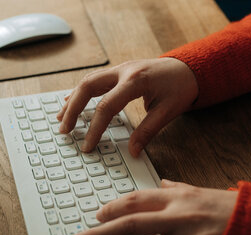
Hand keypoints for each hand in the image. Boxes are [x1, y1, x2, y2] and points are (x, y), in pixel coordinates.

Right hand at [56, 58, 197, 156]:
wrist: (188, 67)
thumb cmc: (180, 87)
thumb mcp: (168, 111)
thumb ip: (148, 131)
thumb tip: (132, 151)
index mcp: (135, 81)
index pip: (107, 107)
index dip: (95, 129)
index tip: (87, 146)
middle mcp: (123, 71)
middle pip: (88, 88)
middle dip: (73, 110)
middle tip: (64, 130)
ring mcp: (119, 69)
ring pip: (87, 82)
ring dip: (72, 100)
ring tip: (61, 119)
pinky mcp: (119, 72)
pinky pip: (94, 81)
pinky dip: (81, 93)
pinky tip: (71, 102)